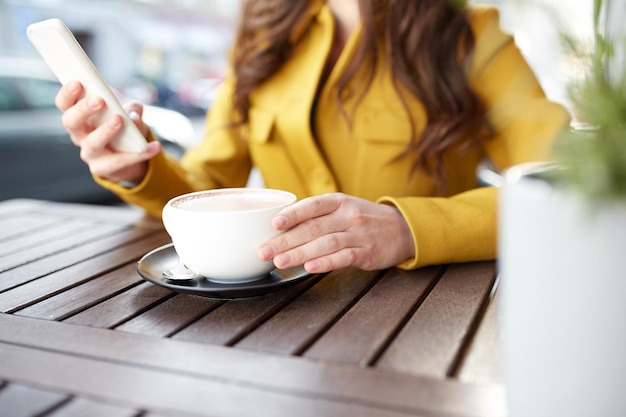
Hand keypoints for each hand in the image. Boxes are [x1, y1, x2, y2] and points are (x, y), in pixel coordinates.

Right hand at [55, 80, 161, 183]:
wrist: (130, 157)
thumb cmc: (124, 128)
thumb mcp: (129, 114)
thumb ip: (132, 109)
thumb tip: (133, 114)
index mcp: (80, 116)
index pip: (65, 104)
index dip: (67, 94)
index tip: (77, 82)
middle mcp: (79, 135)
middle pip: (71, 122)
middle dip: (83, 110)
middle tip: (99, 100)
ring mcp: (89, 153)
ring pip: (92, 143)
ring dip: (105, 130)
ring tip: (120, 120)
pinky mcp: (103, 168)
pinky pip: (119, 161)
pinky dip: (139, 153)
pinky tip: (155, 146)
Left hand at [258, 193, 414, 272]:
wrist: (402, 229)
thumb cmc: (363, 219)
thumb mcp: (343, 208)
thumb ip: (317, 215)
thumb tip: (279, 226)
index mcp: (338, 202)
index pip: (312, 205)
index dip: (292, 214)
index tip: (273, 223)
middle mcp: (348, 215)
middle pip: (313, 228)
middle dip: (285, 240)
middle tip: (264, 251)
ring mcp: (359, 234)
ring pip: (325, 243)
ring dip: (300, 253)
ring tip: (280, 262)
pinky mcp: (367, 252)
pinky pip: (344, 257)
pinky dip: (326, 263)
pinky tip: (310, 268)